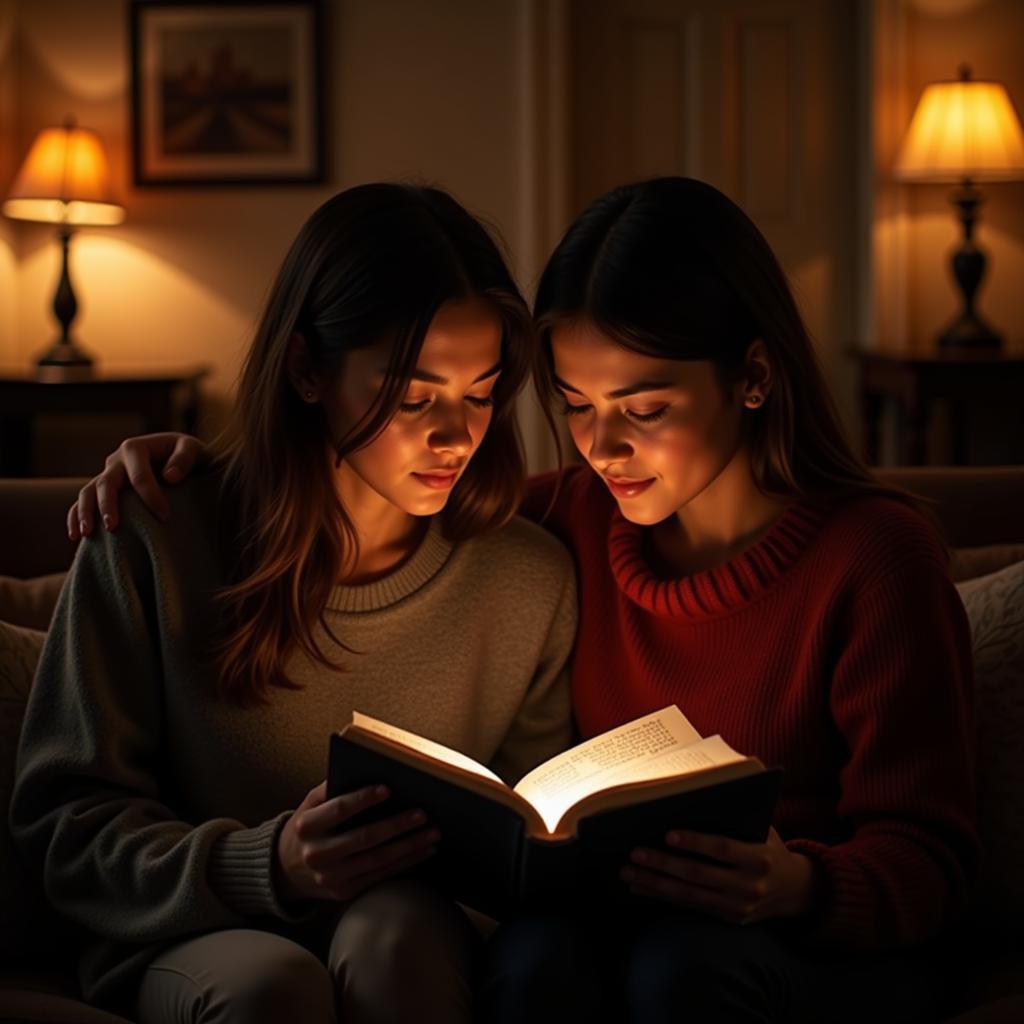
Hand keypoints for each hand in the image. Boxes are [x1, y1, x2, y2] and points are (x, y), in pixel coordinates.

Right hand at [68, 433, 204, 538]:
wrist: (178, 456)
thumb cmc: (187, 455)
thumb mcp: (193, 449)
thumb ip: (184, 459)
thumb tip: (169, 477)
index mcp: (135, 448)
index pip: (139, 475)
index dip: (151, 497)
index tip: (164, 517)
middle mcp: (116, 460)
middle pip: (106, 483)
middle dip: (108, 505)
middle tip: (113, 527)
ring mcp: (106, 474)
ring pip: (88, 492)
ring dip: (85, 512)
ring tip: (87, 533)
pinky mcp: (102, 488)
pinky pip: (83, 501)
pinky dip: (75, 516)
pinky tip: (75, 536)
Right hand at [275, 782, 439, 905]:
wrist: (286, 869)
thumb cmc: (308, 827)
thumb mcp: (310, 804)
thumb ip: (333, 788)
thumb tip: (368, 770)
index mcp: (307, 826)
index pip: (339, 809)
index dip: (364, 799)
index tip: (389, 789)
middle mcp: (316, 854)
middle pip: (364, 838)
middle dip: (397, 826)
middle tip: (422, 814)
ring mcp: (330, 877)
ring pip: (377, 860)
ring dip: (409, 846)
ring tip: (432, 833)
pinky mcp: (344, 892)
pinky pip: (380, 876)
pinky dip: (405, 863)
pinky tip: (423, 851)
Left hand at [620, 827, 819, 924]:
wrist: (795, 890)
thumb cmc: (770, 847)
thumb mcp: (762, 830)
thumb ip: (735, 820)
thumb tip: (691, 800)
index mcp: (759, 859)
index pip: (722, 849)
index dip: (695, 842)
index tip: (667, 834)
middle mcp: (749, 886)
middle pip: (698, 875)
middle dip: (663, 864)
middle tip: (635, 853)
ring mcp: (738, 907)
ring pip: (689, 895)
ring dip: (655, 884)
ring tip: (628, 872)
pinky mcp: (728, 919)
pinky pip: (690, 906)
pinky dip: (662, 896)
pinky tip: (641, 887)